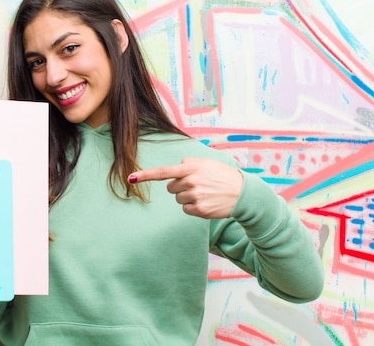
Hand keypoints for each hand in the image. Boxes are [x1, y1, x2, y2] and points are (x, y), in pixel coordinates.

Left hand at [128, 157, 242, 218]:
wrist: (243, 193)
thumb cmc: (223, 176)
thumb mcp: (207, 163)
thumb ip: (189, 163)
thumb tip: (176, 168)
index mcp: (191, 168)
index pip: (163, 172)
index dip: (145, 175)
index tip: (130, 178)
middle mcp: (190, 182)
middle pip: (171, 188)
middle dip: (180, 187)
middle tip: (198, 185)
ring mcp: (195, 197)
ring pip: (178, 199)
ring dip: (188, 197)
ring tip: (205, 193)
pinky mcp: (199, 210)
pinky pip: (186, 209)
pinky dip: (193, 207)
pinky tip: (206, 202)